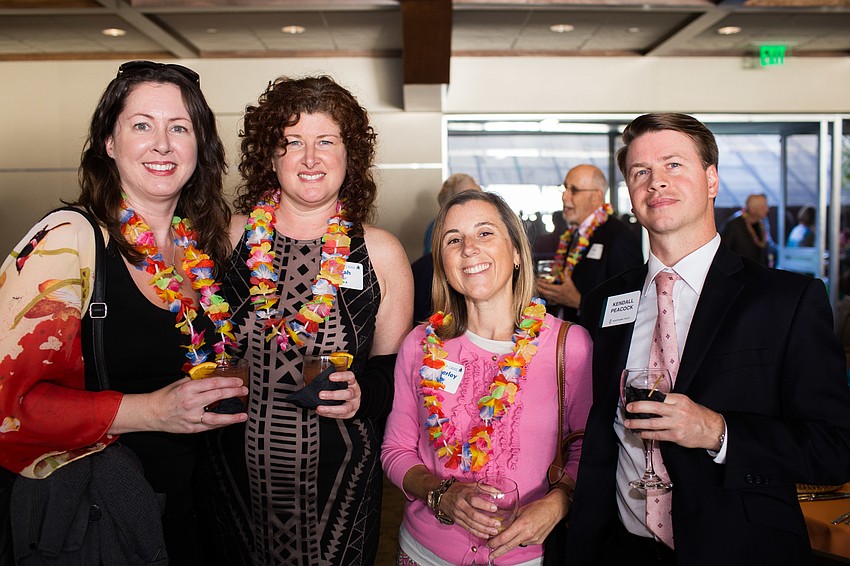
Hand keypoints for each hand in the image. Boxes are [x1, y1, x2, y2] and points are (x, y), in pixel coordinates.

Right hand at [115, 376, 247, 434]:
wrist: (151, 412)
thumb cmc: (166, 396)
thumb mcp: (180, 383)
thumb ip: (197, 380)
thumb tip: (213, 376)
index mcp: (189, 389)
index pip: (213, 383)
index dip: (228, 382)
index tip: (238, 381)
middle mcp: (191, 403)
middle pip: (218, 396)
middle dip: (234, 393)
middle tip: (244, 391)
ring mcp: (192, 417)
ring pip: (216, 417)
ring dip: (232, 416)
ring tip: (244, 415)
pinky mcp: (192, 428)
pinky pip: (210, 426)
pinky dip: (221, 424)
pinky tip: (230, 421)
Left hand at [315, 371, 360, 418]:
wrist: (352, 400)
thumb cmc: (344, 389)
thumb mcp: (341, 382)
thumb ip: (332, 379)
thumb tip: (319, 376)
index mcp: (353, 383)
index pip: (350, 377)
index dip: (341, 376)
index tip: (330, 377)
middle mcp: (355, 393)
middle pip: (348, 394)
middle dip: (333, 395)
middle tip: (321, 394)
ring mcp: (354, 404)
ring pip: (345, 408)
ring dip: (330, 409)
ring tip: (319, 408)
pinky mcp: (350, 413)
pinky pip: (340, 415)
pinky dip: (329, 414)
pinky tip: (321, 412)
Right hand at [436, 481, 503, 539]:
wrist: (441, 496)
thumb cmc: (458, 490)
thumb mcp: (471, 485)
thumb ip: (485, 488)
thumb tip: (499, 493)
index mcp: (464, 494)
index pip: (474, 500)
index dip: (485, 505)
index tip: (495, 509)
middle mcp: (460, 505)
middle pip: (473, 515)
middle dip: (486, 521)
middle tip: (497, 524)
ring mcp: (457, 514)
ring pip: (471, 524)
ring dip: (483, 529)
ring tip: (494, 531)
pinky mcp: (457, 521)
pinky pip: (467, 528)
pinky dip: (477, 533)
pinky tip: (485, 535)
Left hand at [487, 491, 565, 558]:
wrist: (554, 509)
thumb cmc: (539, 507)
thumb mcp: (520, 509)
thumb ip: (510, 518)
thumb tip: (500, 522)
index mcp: (521, 525)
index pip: (504, 537)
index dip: (495, 543)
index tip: (489, 544)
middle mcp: (527, 534)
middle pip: (509, 546)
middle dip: (498, 552)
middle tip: (491, 555)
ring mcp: (533, 539)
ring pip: (517, 544)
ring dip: (510, 543)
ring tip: (508, 538)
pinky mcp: (537, 541)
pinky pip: (525, 542)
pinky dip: (521, 539)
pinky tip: (523, 533)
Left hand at [536, 277, 580, 308]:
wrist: (577, 301)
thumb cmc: (573, 292)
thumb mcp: (569, 282)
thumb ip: (566, 274)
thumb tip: (566, 268)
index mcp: (558, 289)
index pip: (547, 286)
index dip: (541, 283)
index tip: (538, 280)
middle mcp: (555, 295)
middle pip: (544, 292)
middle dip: (539, 287)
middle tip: (536, 284)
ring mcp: (555, 299)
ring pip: (545, 296)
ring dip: (541, 292)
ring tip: (539, 288)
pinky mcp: (556, 302)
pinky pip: (548, 299)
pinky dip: (545, 296)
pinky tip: (544, 294)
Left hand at [624, 392, 724, 450]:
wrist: (712, 430)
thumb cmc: (698, 415)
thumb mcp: (686, 402)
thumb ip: (670, 401)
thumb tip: (651, 399)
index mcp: (679, 399)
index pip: (659, 395)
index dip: (645, 397)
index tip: (635, 398)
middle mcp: (677, 411)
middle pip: (653, 407)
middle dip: (638, 407)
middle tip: (628, 408)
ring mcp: (676, 424)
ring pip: (652, 423)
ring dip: (638, 423)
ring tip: (628, 423)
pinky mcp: (675, 436)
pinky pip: (657, 435)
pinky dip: (646, 434)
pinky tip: (640, 433)